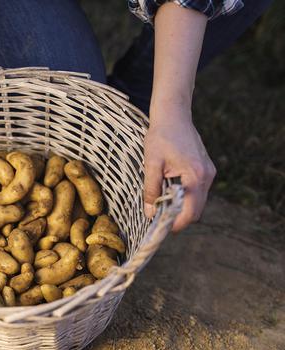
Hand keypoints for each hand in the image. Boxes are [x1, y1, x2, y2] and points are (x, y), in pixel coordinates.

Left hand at [143, 113, 215, 231]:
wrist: (174, 115)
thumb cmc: (161, 136)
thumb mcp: (151, 164)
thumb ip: (151, 190)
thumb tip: (149, 213)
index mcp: (195, 175)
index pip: (190, 211)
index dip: (176, 223)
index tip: (159, 227)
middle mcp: (207, 176)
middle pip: (196, 210)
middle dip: (177, 217)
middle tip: (156, 217)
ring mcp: (208, 173)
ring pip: (197, 201)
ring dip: (180, 207)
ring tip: (160, 203)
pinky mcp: (205, 170)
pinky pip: (197, 191)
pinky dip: (184, 196)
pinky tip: (167, 191)